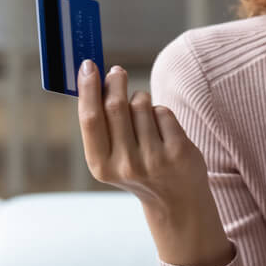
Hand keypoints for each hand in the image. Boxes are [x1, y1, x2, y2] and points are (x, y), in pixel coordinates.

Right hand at [76, 60, 209, 214]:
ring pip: (141, 105)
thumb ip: (103, 124)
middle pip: (116, 106)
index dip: (87, 89)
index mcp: (101, 166)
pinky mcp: (178, 151)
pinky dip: (161, 113)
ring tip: (145, 120)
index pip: (90, 119)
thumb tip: (95, 79)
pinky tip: (163, 132)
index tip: (87, 65)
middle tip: (118, 72)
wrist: (175, 200)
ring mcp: (153, 159)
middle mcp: (126, 164)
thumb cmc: (139, 169)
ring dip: (142, 101)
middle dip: (115, 82)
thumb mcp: (112, 156)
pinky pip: (163, 112)